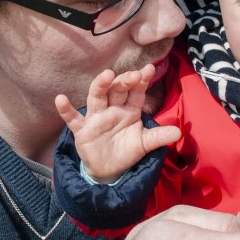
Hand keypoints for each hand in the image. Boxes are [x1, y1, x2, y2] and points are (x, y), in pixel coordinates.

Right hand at [56, 65, 179, 181]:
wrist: (109, 170)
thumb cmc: (126, 151)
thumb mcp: (145, 144)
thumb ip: (159, 137)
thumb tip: (179, 132)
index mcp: (129, 110)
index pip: (136, 92)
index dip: (141, 80)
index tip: (148, 69)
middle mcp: (112, 109)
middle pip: (117, 90)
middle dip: (124, 81)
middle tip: (132, 75)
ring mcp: (96, 118)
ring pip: (96, 97)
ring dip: (100, 85)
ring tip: (106, 76)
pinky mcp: (82, 130)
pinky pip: (72, 118)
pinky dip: (66, 110)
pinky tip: (61, 99)